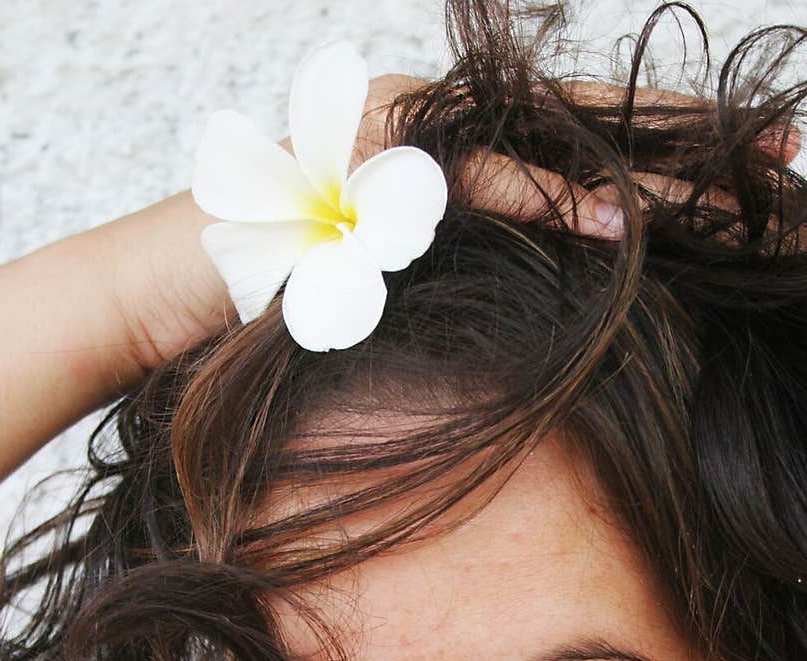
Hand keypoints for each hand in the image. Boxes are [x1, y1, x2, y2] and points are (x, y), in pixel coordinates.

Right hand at [109, 74, 800, 376]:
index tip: (748, 169)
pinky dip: (552, 211)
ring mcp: (402, 134)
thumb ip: (452, 265)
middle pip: (580, 122)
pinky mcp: (371, 173)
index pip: (568, 135)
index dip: (660, 147)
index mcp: (440, 138)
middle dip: (690, 138)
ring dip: (647, 174)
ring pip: (546, 146)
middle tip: (787, 154)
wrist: (159, 292)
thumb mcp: (376, 278)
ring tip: (739, 198)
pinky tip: (623, 233)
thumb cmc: (264, 300)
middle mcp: (430, 115)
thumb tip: (526, 302)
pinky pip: (480, 191)